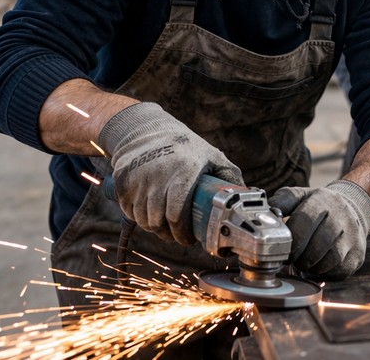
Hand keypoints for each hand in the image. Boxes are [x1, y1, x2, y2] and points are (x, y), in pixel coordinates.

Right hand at [98, 102, 242, 244]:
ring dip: (153, 227)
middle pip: (157, 221)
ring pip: (143, 219)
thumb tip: (246, 196)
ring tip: (164, 224)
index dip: (182, 234)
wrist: (148, 130)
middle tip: (177, 234)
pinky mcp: (123, 181)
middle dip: (168, 234)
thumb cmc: (185, 147)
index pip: (177, 215)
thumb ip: (229, 177)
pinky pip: (128, 210)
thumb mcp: (212, 156)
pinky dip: (138, 216)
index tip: (189, 239)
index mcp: (185, 171)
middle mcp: (159, 175)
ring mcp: (138, 178)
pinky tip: (149, 212)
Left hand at [268, 180, 369, 279]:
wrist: (353, 208)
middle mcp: (341, 216)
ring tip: (307, 261)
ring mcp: (352, 235)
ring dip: (312, 267)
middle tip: (294, 259)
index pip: (303, 223)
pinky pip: (338, 272)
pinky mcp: (358, 254)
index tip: (284, 251)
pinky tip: (320, 264)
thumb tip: (265, 214)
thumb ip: (281, 202)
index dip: (290, 242)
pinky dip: (325, 273)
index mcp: (322, 200)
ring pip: (328, 261)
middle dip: (299, 258)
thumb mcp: (300, 196)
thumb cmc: (320, 206)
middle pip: (316, 246)